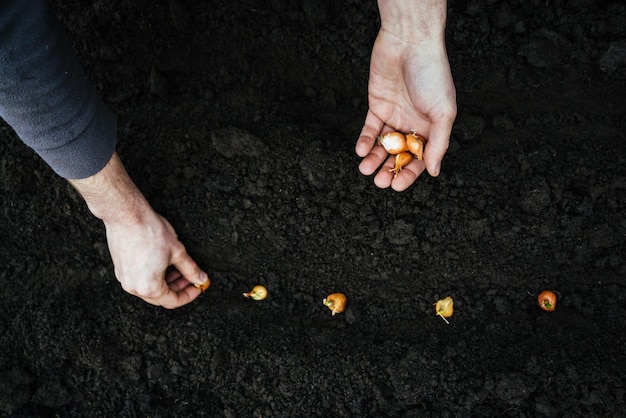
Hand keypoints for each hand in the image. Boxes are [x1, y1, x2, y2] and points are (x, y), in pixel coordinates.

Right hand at [69, 152, 208, 307]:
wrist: (126, 215)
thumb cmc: (150, 232)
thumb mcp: (178, 252)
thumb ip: (191, 269)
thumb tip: (200, 278)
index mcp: (149, 288)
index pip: (173, 301)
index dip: (189, 294)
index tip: (198, 286)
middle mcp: (134, 287)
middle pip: (161, 296)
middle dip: (178, 287)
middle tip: (191, 277)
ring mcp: (124, 278)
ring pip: (150, 287)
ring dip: (167, 280)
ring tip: (179, 268)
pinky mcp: (120, 268)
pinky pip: (140, 279)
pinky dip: (154, 275)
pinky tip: (164, 263)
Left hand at [356, 2, 456, 190]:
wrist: (409, 43)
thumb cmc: (432, 74)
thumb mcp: (443, 113)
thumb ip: (439, 144)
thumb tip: (434, 171)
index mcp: (433, 128)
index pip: (421, 159)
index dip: (409, 174)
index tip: (397, 185)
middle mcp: (414, 124)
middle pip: (399, 155)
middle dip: (389, 170)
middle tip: (380, 181)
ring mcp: (395, 116)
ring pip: (383, 146)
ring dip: (374, 160)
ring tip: (366, 170)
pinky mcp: (377, 106)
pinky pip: (370, 130)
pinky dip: (366, 142)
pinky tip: (362, 151)